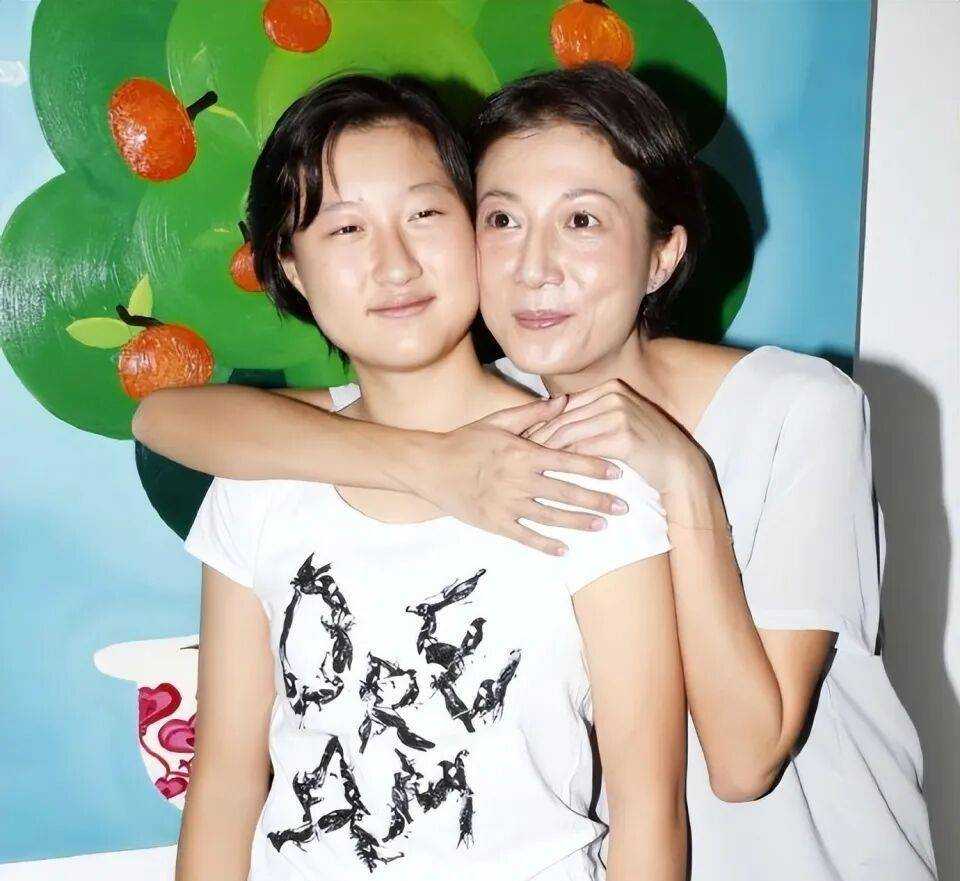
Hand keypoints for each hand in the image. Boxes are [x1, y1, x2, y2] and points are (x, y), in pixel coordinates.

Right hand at [409, 396, 629, 555]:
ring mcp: (507, 504)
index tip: (618, 472)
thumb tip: (565, 401)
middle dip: (598, 500)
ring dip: (579, 523)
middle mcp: (519, 480)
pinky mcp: (494, 522)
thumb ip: (533, 412)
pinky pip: (525, 536)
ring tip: (602, 526)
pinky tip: (564, 550)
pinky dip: (545, 544)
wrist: (430, 466)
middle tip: (624, 507)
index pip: (568, 460)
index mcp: (523, 453)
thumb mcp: (497, 420)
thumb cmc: (465, 440)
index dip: (595, 467)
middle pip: (567, 493)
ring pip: (551, 517)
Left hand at [525, 379, 706, 495]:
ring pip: (569, 435)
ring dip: (544, 453)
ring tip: (525, 468)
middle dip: (535, 439)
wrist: (679, 465)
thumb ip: (588, 417)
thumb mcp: (616, 422)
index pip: (563, 407)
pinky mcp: (623, 435)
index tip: (517, 441)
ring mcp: (619, 413)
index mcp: (609, 388)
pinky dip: (564, 464)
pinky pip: (583, 451)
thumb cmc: (645, 447)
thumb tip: (549, 425)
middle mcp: (613, 395)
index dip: (538, 425)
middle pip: (562, 419)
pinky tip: (549, 477)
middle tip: (513, 457)